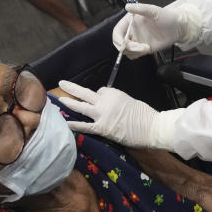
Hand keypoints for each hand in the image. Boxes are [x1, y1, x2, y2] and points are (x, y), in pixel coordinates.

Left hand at [58, 81, 177, 148]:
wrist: (151, 127)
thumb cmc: (145, 114)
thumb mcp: (130, 100)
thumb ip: (117, 101)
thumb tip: (108, 106)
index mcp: (113, 93)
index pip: (101, 92)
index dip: (100, 97)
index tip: (103, 101)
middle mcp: (105, 101)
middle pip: (85, 93)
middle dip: (72, 88)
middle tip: (62, 83)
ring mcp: (102, 115)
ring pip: (81, 107)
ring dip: (69, 103)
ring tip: (60, 100)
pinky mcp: (102, 128)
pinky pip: (85, 126)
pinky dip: (75, 125)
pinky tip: (65, 124)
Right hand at [111, 3, 190, 58]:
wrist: (177, 27)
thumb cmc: (166, 16)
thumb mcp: (153, 10)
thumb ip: (140, 8)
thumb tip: (128, 6)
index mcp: (129, 21)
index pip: (117, 32)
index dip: (117, 39)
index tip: (122, 44)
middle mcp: (131, 31)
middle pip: (120, 43)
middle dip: (126, 48)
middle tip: (138, 48)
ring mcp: (136, 41)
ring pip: (126, 51)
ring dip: (134, 52)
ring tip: (146, 47)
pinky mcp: (142, 48)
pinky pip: (134, 55)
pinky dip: (138, 55)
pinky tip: (147, 48)